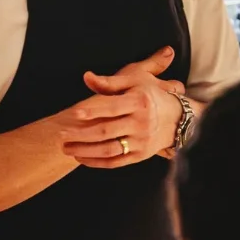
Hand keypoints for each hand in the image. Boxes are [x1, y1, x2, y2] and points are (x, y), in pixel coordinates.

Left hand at [57, 47, 189, 166]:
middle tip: (61, 135)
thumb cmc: (151, 94)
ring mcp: (141, 142)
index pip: (112, 108)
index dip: (92, 111)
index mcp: (139, 102)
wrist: (178, 118)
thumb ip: (110, 81)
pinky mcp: (140, 155)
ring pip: (109, 150)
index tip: (74, 113)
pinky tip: (81, 157)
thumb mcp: (136, 81)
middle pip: (106, 131)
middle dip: (81, 134)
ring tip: (66, 148)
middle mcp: (141, 123)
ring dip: (85, 151)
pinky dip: (97, 162)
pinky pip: (116, 162)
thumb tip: (86, 77)